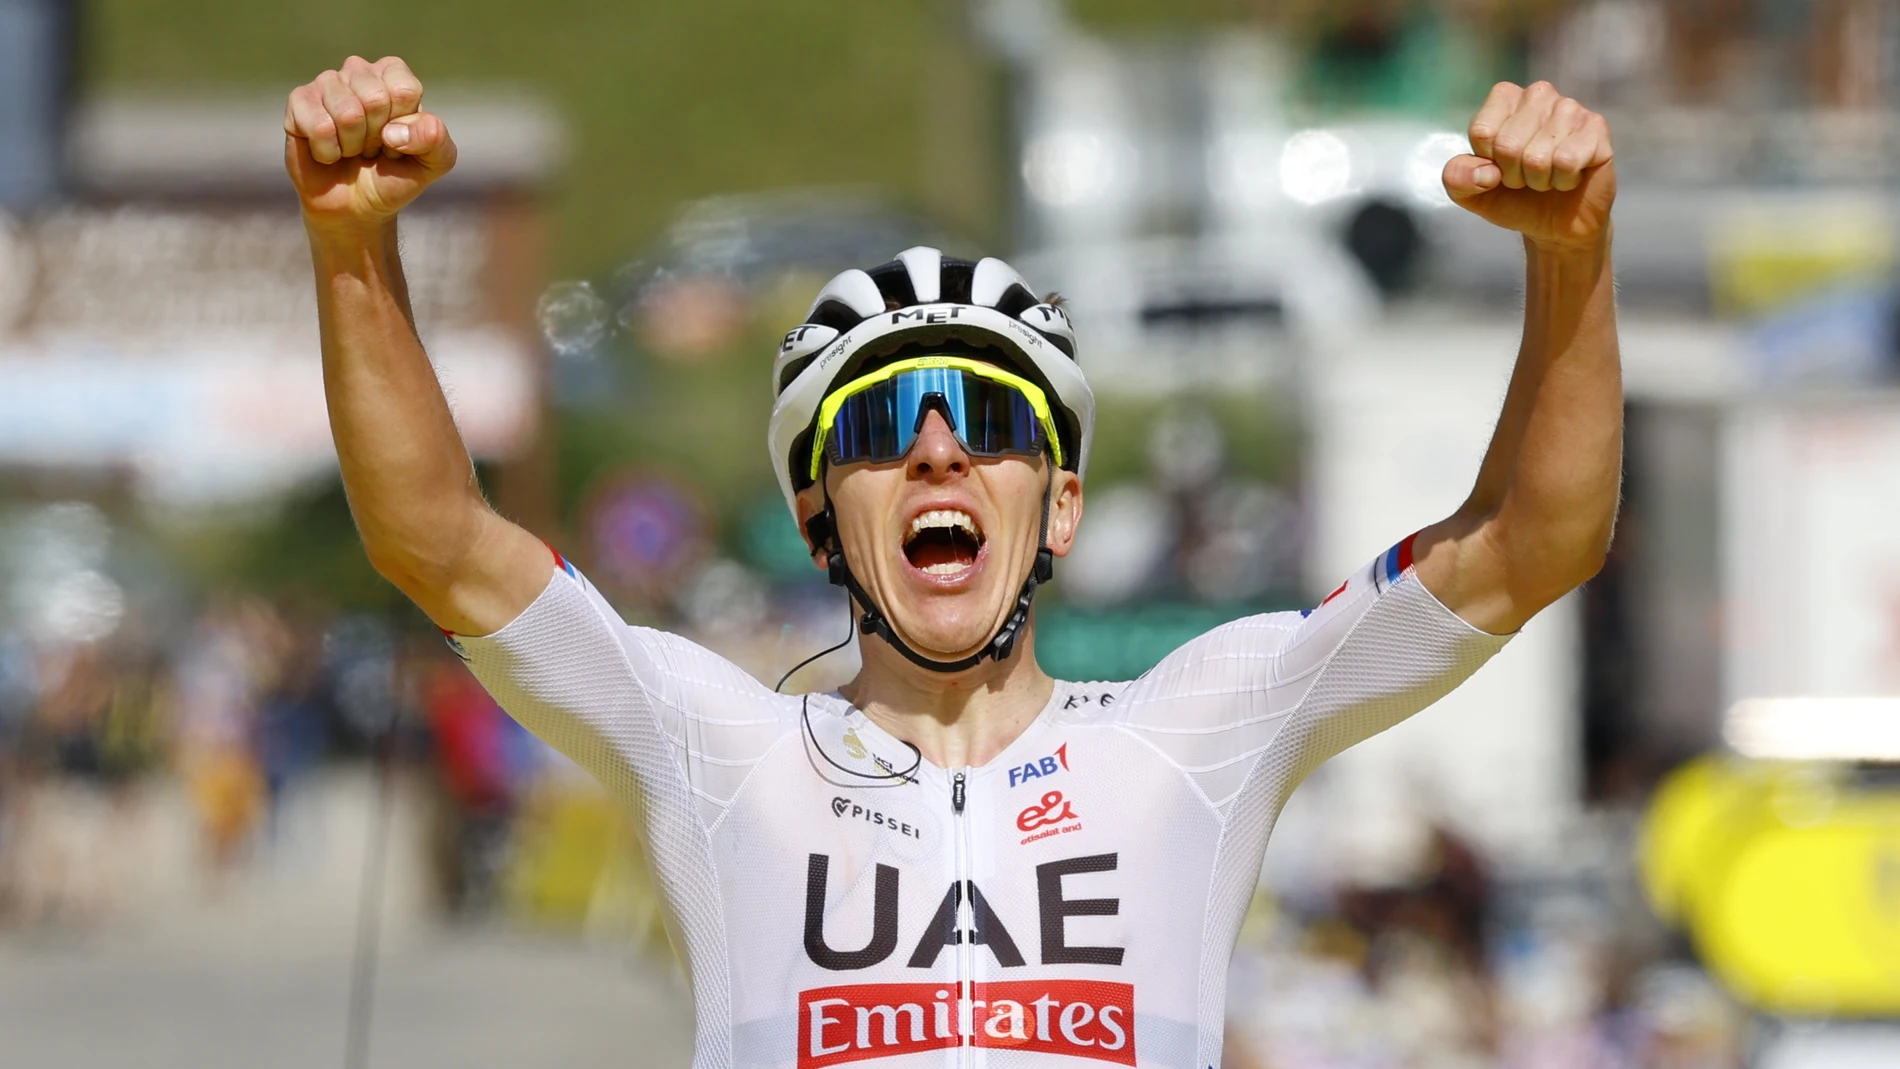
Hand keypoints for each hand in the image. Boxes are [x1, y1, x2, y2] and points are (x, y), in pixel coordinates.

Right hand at [284, 56, 455, 229]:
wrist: (356, 207)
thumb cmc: (395, 176)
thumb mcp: (433, 162)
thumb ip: (435, 139)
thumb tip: (395, 131)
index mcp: (394, 74)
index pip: (405, 90)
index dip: (405, 127)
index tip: (397, 140)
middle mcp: (358, 70)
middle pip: (375, 99)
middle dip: (377, 138)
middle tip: (372, 148)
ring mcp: (326, 83)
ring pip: (347, 113)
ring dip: (352, 146)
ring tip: (351, 149)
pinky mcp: (298, 102)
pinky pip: (319, 126)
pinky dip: (328, 152)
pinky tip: (328, 152)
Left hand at [1443, 81, 1614, 251]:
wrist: (1554, 225)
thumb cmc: (1513, 198)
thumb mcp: (1470, 192)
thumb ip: (1457, 177)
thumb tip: (1485, 173)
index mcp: (1505, 98)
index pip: (1481, 132)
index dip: (1488, 163)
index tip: (1499, 168)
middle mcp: (1539, 94)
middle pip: (1508, 145)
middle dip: (1514, 175)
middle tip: (1527, 176)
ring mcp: (1571, 108)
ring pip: (1538, 156)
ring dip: (1539, 179)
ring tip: (1548, 175)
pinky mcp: (1596, 129)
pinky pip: (1567, 161)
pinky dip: (1563, 181)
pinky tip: (1569, 176)